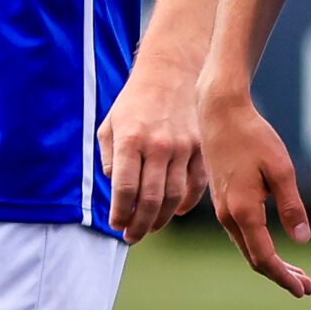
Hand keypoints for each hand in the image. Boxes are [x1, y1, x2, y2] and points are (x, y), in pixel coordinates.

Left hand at [101, 60, 208, 243]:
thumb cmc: (135, 101)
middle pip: (150, 199)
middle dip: (139, 225)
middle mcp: (159, 145)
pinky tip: (174, 211)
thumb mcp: (110, 125)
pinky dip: (186, 203)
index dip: (120, 213)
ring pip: (174, 196)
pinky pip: (196, 184)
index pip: (125, 189)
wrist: (171, 72)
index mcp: (131, 140)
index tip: (116, 225)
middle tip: (132, 237)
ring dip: (160, 219)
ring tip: (150, 228)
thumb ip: (108, 159)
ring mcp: (184, 146)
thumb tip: (118, 192)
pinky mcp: (201, 147)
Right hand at [198, 83, 310, 297]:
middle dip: (281, 275)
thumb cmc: (253, 137)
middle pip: (255, 258)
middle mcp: (228, 215)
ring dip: (272, 262)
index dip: (284, 277)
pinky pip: (242, 233)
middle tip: (307, 288)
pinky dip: (261, 245)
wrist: (220, 113)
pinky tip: (274, 246)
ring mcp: (222, 209)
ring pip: (248, 246)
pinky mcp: (223, 200)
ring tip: (297, 273)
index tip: (304, 290)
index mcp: (243, 211)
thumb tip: (302, 240)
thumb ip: (291, 206)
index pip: (264, 257)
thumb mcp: (281, 169)